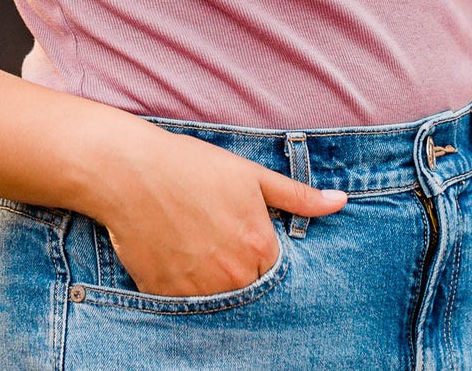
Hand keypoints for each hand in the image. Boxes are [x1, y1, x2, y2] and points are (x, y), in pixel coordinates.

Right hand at [90, 119, 347, 297]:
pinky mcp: (166, 297)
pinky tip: (175, 253)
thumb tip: (341, 202)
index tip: (240, 230)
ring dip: (213, 280)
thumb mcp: (251, 174)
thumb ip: (298, 196)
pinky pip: (185, 305)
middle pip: (249, 286)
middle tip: (214, 235)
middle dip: (238, 266)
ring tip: (195, 242)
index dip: (259, 248)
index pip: (275, 267)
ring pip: (218, 299)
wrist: (131, 171)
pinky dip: (184, 286)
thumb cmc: (192, 166)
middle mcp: (234, 276)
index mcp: (259, 246)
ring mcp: (199, 291)